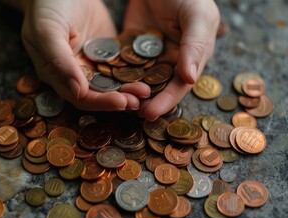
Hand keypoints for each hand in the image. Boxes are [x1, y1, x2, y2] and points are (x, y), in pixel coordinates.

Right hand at [22, 0, 149, 110]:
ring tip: (145, 91)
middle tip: (138, 101)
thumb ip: (60, 61)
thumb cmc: (48, 7)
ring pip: (113, 83)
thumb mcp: (47, 31)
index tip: (121, 102)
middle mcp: (77, 74)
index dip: (100, 102)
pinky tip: (147, 75)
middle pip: (100, 94)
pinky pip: (122, 66)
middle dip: (119, 99)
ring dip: (129, 88)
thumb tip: (78, 92)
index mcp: (57, 75)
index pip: (81, 97)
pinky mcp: (108, 53)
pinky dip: (133, 73)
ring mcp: (94, 63)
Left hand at [124, 0, 219, 119]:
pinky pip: (124, 65)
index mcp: (191, 60)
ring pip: (139, 80)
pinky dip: (116, 74)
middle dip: (144, 101)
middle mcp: (170, 63)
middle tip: (129, 110)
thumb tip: (190, 78)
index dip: (165, 101)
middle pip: (157, 88)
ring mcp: (150, 57)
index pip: (178, 86)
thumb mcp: (197, 17)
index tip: (150, 113)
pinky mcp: (132, 50)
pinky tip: (106, 83)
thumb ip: (195, 46)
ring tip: (116, 101)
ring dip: (128, 91)